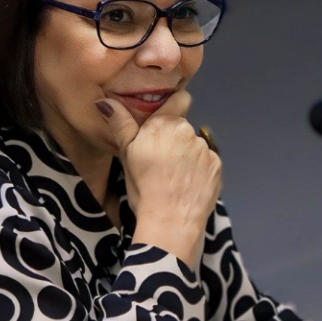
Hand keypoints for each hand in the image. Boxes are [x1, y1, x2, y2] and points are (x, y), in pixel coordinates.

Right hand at [98, 91, 221, 268]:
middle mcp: (188, 130)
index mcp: (164, 123)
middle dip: (174, 138)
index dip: (172, 107)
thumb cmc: (143, 187)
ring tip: (174, 177)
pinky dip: (199, 170)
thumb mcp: (126, 155)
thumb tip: (104, 100)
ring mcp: (206, 149)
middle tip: (161, 161)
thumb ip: (120, 124)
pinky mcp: (217, 167)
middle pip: (183, 126)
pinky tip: (188, 185)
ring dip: (187, 155)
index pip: (179, 99)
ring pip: (195, 145)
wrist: (171, 222)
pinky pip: (207, 162)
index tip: (163, 123)